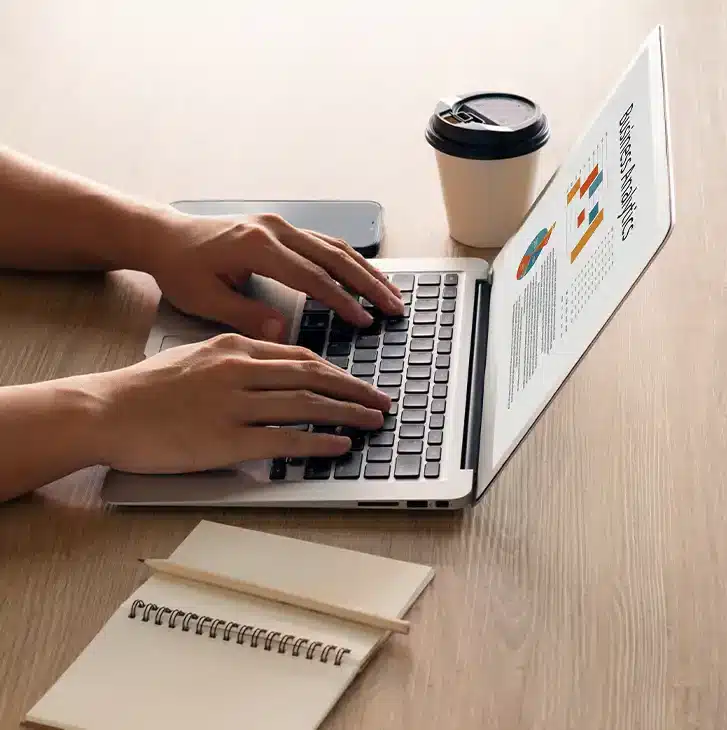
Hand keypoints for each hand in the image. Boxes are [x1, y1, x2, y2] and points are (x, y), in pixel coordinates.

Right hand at [84, 333, 389, 473]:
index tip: (357, 381)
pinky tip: (341, 445)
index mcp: (235, 347)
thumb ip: (238, 358)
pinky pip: (285, 440)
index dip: (337, 370)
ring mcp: (235, 405)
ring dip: (347, 413)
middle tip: (381, 401)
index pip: (301, 356)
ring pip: (307, 405)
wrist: (105, 410)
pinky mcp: (226, 440)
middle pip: (314, 377)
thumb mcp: (197, 355)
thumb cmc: (147, 387)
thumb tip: (274, 367)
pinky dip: (319, 442)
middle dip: (354, 390)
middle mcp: (241, 370)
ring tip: (373, 421)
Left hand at [144, 211, 403, 340]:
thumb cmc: (180, 269)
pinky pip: (324, 243)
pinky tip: (366, 277)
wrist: (164, 236)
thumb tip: (284, 334)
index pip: (312, 277)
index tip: (364, 321)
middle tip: (395, 307)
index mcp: (257, 246)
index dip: (341, 301)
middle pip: (335, 257)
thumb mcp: (205, 299)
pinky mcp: (282, 228)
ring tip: (391, 294)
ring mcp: (281, 225)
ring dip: (367, 271)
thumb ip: (246, 315)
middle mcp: (274, 229)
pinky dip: (350, 261)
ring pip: (335, 247)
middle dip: (369, 284)